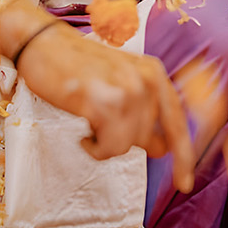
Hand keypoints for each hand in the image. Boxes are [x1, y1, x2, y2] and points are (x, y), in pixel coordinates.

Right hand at [13, 26, 200, 191]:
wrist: (42, 44)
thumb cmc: (76, 66)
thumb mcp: (120, 82)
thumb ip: (143, 112)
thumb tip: (161, 150)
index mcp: (154, 73)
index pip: (177, 123)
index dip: (184, 157)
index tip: (184, 183)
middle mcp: (146, 80)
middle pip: (149, 141)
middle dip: (123, 141)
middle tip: (100, 123)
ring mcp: (126, 91)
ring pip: (127, 146)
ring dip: (105, 144)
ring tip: (89, 124)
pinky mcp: (103, 103)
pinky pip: (108, 148)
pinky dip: (94, 149)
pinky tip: (82, 132)